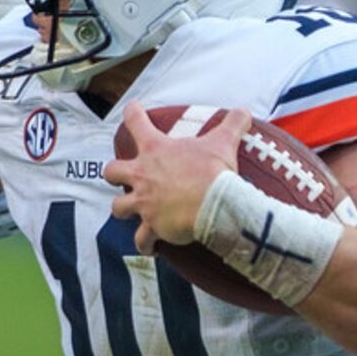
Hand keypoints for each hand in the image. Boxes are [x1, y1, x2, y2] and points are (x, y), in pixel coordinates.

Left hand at [103, 103, 250, 253]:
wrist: (215, 205)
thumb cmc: (214, 172)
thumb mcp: (223, 141)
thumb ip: (232, 123)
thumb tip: (244, 112)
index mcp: (156, 150)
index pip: (136, 122)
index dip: (132, 113)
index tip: (131, 108)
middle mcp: (143, 175)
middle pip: (112, 171)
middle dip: (114, 174)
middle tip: (121, 175)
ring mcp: (144, 202)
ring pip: (118, 207)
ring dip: (123, 208)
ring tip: (130, 211)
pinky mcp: (151, 226)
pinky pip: (141, 240)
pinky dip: (144, 244)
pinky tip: (149, 247)